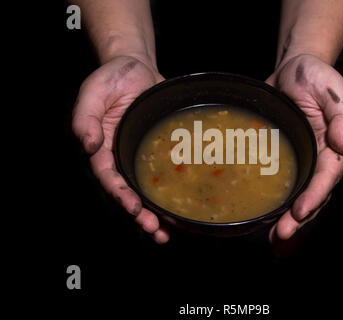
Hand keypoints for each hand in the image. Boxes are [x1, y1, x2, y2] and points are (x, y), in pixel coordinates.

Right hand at [72, 55, 168, 243]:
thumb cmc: (112, 78)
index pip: (109, 178)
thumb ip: (86, 117)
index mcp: (104, 147)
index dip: (120, 195)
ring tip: (168, 232)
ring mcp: (141, 156)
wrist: (136, 67)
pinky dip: (172, 193)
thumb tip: (88, 144)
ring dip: (156, 213)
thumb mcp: (93, 92)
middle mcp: (122, 156)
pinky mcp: (160, 152)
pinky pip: (166, 175)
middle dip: (141, 215)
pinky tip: (183, 209)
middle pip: (129, 192)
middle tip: (156, 231)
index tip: (134, 209)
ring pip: (147, 191)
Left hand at [266, 54, 342, 241]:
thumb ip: (342, 115)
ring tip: (272, 238)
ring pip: (295, 196)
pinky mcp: (281, 159)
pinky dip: (273, 203)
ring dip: (285, 218)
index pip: (325, 177)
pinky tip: (260, 218)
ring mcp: (299, 161)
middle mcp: (317, 159)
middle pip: (311, 195)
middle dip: (298, 218)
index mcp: (333, 146)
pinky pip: (279, 184)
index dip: (315, 196)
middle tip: (281, 235)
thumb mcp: (332, 90)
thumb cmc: (316, 78)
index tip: (300, 212)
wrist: (293, 70)